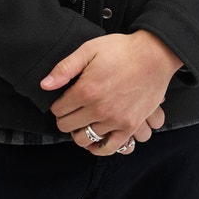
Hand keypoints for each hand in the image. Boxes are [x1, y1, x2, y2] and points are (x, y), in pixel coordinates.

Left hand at [40, 31, 181, 155]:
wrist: (153, 56)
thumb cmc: (121, 50)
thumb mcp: (89, 50)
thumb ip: (65, 68)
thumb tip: (45, 85)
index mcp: (86, 90)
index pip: (59, 110)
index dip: (57, 105)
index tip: (62, 100)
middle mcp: (100, 109)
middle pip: (69, 127)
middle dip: (65, 119)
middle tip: (70, 111)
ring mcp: (116, 120)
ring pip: (85, 139)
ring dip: (79, 132)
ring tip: (81, 123)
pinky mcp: (130, 126)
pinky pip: (110, 148)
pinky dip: (99, 147)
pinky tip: (96, 139)